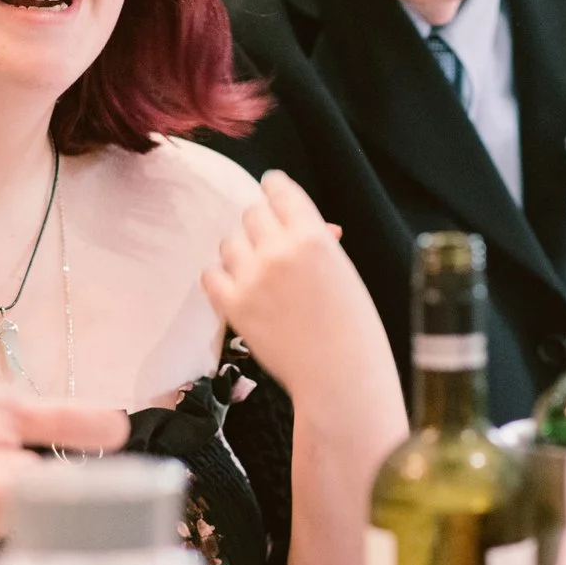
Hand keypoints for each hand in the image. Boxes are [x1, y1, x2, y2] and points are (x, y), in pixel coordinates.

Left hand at [202, 171, 393, 415]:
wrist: (340, 376)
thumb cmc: (354, 328)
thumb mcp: (345, 273)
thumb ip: (322, 244)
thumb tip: (318, 228)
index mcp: (314, 237)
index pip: (281, 192)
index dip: (274, 188)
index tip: (269, 188)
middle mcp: (280, 250)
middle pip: (252, 214)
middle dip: (260, 225)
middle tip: (268, 243)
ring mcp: (253, 277)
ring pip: (229, 242)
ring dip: (240, 251)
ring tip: (255, 272)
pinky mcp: (234, 306)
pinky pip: (211, 274)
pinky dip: (221, 278)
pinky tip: (235, 287)